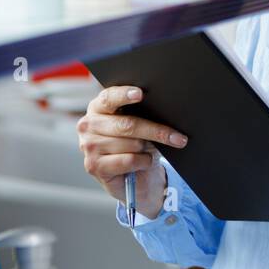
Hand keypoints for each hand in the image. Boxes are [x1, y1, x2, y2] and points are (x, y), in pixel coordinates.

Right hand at [77, 85, 184, 217]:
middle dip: (157, 132)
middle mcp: (88, 125)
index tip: (140, 94)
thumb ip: (143, 114)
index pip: (109, 98)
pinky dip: (143, 162)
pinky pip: (130, 160)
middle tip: (179, 138)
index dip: (124, 95)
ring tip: (146, 152)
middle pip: (128, 124)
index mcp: (98, 108)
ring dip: (148, 150)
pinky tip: (142, 162)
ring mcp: (88, 146)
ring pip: (132, 144)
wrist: (134, 175)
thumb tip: (165, 111)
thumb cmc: (137, 144)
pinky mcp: (94, 166)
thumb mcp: (141, 125)